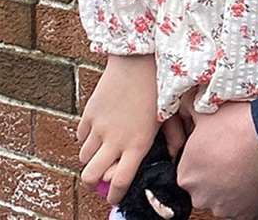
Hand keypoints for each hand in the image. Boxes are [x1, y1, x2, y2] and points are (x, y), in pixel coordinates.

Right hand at [77, 53, 159, 206]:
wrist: (140, 60)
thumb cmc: (161, 87)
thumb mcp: (171, 115)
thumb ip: (174, 138)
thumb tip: (176, 156)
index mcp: (138, 144)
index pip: (120, 181)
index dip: (115, 194)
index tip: (114, 198)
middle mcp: (115, 140)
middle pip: (90, 176)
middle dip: (93, 182)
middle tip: (101, 176)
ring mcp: (99, 127)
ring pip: (83, 157)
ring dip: (91, 159)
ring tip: (102, 152)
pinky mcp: (89, 114)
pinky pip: (81, 136)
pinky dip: (87, 139)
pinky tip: (99, 132)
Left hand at [176, 101, 257, 218]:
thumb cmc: (243, 127)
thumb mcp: (209, 111)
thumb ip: (190, 110)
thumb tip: (184, 104)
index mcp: (187, 175)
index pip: (192, 167)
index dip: (207, 154)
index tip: (222, 143)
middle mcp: (202, 196)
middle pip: (209, 184)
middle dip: (221, 172)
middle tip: (239, 151)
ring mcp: (226, 208)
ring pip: (229, 196)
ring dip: (239, 184)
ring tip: (255, 162)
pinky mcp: (250, 214)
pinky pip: (251, 205)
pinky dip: (257, 195)